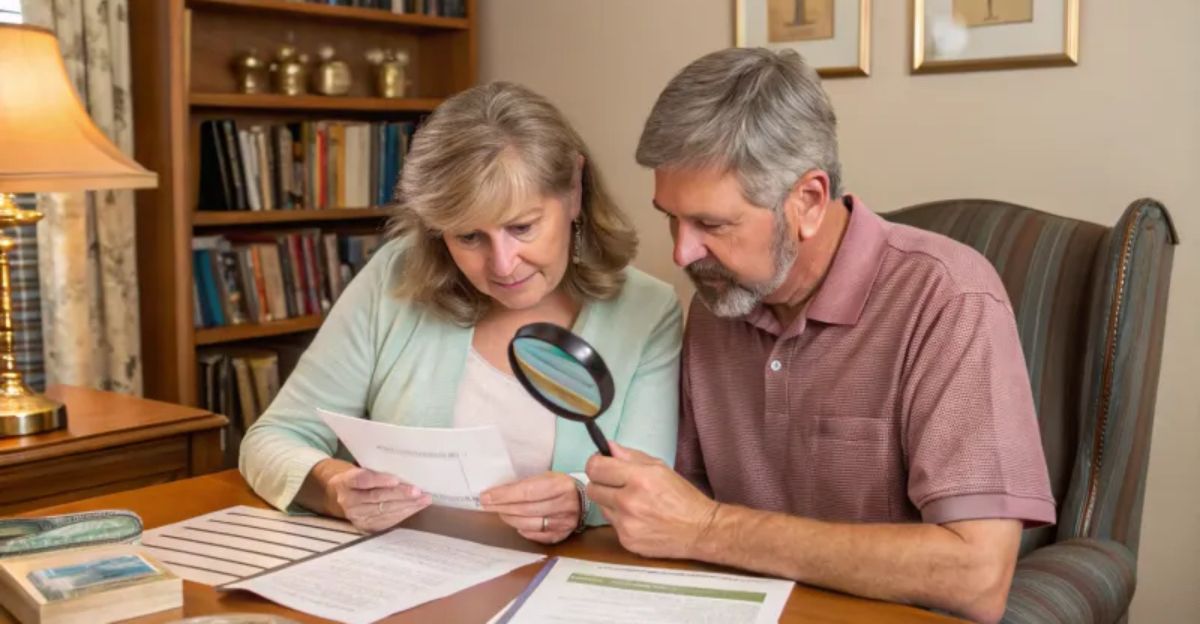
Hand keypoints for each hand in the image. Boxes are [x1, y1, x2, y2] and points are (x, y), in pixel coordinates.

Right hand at [326, 467, 431, 532]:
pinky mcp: (365, 526)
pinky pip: (387, 521)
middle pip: (376, 497)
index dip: (379, 480)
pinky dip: (404, 513)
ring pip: (384, 510)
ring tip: (423, 499)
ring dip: (407, 505)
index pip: (362, 480)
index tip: (396, 479)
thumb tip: (408, 469)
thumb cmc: (361, 478)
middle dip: (400, 494)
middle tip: (418, 491)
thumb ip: (378, 469)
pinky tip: (416, 507)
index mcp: (344, 481)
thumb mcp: (363, 469)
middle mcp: (348, 500)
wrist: (346, 495)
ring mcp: (356, 516)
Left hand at [480, 471, 580, 543]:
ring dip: (510, 519)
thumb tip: (497, 493)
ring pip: (530, 524)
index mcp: (560, 485)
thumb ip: (526, 484)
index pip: (526, 492)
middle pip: (526, 509)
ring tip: (501, 513)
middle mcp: (565, 505)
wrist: (582, 499)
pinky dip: (524, 531)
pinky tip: (517, 525)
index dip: (504, 495)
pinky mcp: (563, 535)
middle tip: (487, 505)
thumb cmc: (558, 485)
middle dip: (503, 507)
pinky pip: (538, 536)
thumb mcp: (546, 477)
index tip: (486, 496)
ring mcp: (564, 522)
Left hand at [585, 441, 718, 558]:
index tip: (600, 464)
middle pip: (592, 489)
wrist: (699, 530)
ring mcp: (626, 524)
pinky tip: (639, 519)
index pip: (595, 468)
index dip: (596, 464)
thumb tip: (608, 448)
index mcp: (639, 478)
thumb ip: (631, 456)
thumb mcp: (661, 468)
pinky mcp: (626, 541)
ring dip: (611, 503)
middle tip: (616, 484)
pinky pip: (612, 525)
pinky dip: (621, 520)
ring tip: (633, 503)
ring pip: (601, 507)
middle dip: (601, 484)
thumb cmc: (682, 497)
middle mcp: (629, 502)